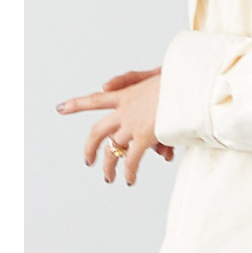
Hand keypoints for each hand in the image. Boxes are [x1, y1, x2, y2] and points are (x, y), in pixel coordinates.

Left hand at [57, 70, 171, 185]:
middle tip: (88, 161)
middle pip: (97, 132)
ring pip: (112, 150)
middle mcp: (124, 110)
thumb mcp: (152, 73)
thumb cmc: (178, 78)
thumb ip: (130, 79)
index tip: (61, 108)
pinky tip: (129, 179)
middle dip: (90, 147)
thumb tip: (104, 86)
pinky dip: (129, 171)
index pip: (96, 99)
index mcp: (127, 94)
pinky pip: (131, 159)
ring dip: (109, 166)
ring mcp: (132, 124)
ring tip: (109, 178)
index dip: (77, 104)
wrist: (190, 83)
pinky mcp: (144, 136)